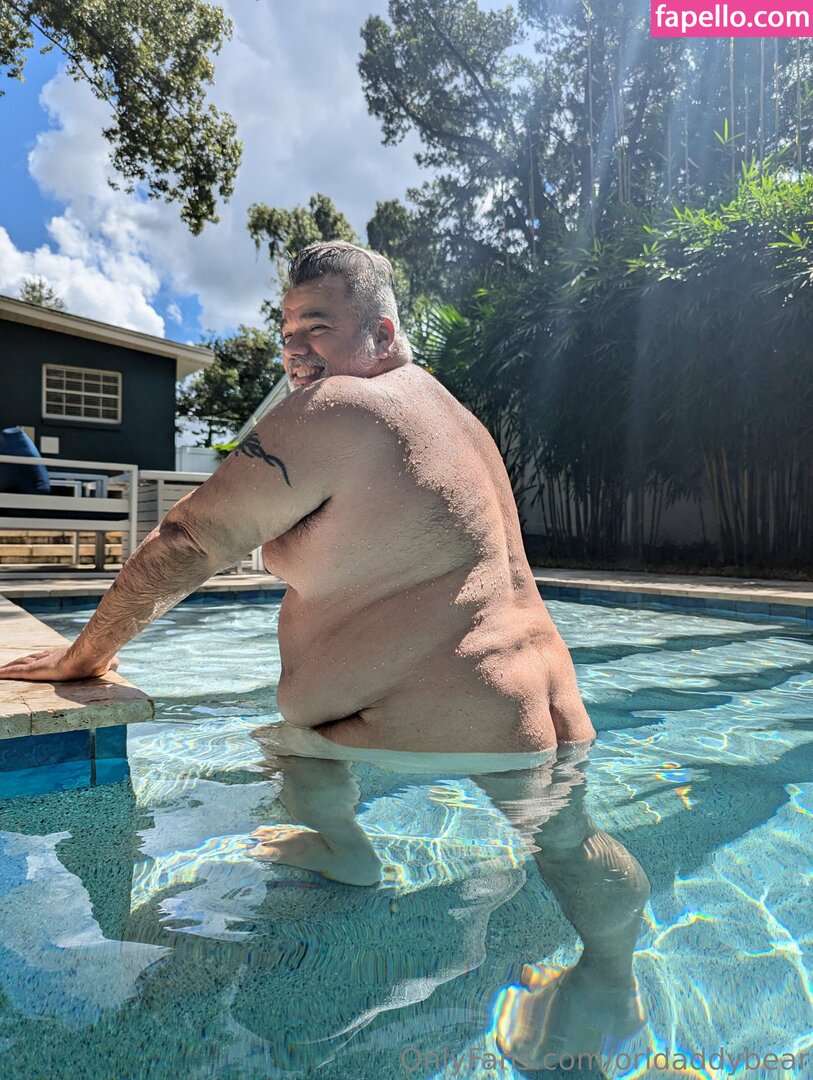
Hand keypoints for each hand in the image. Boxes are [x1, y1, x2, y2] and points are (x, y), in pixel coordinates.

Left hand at [0, 647, 118, 682]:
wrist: (91, 655)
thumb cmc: (98, 660)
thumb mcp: (105, 663)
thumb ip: (109, 663)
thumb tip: (117, 662)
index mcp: (63, 656)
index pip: (46, 656)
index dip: (38, 657)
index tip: (32, 660)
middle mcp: (48, 657)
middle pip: (29, 658)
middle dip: (20, 662)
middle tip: (9, 665)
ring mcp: (40, 663)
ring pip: (18, 665)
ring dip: (8, 668)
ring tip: (0, 671)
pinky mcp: (34, 671)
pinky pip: (13, 673)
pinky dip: (3, 674)